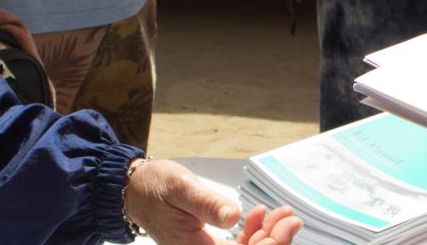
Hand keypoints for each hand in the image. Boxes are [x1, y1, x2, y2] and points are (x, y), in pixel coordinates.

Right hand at [125, 159, 301, 244]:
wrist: (135, 189)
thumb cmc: (153, 186)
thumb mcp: (180, 187)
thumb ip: (206, 203)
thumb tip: (234, 216)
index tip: (285, 227)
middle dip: (274, 242)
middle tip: (291, 218)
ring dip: (268, 237)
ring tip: (283, 215)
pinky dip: (253, 233)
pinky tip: (260, 215)